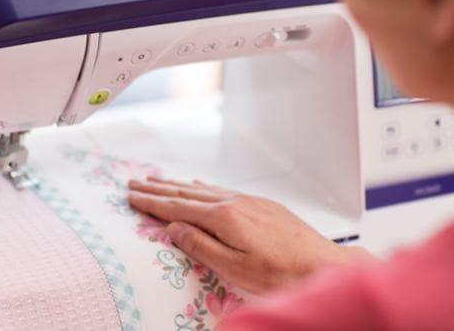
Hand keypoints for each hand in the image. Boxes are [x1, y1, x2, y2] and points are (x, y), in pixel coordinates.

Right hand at [128, 177, 371, 292]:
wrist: (323, 265)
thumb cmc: (280, 273)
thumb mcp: (234, 267)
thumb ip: (200, 245)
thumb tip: (173, 227)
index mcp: (224, 217)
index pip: (178, 208)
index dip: (152, 203)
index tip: (131, 196)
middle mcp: (235, 202)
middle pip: (187, 193)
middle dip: (158, 188)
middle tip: (134, 182)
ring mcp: (250, 201)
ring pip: (204, 190)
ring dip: (177, 185)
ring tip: (157, 180)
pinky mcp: (262, 205)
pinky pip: (222, 190)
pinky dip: (203, 187)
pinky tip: (198, 185)